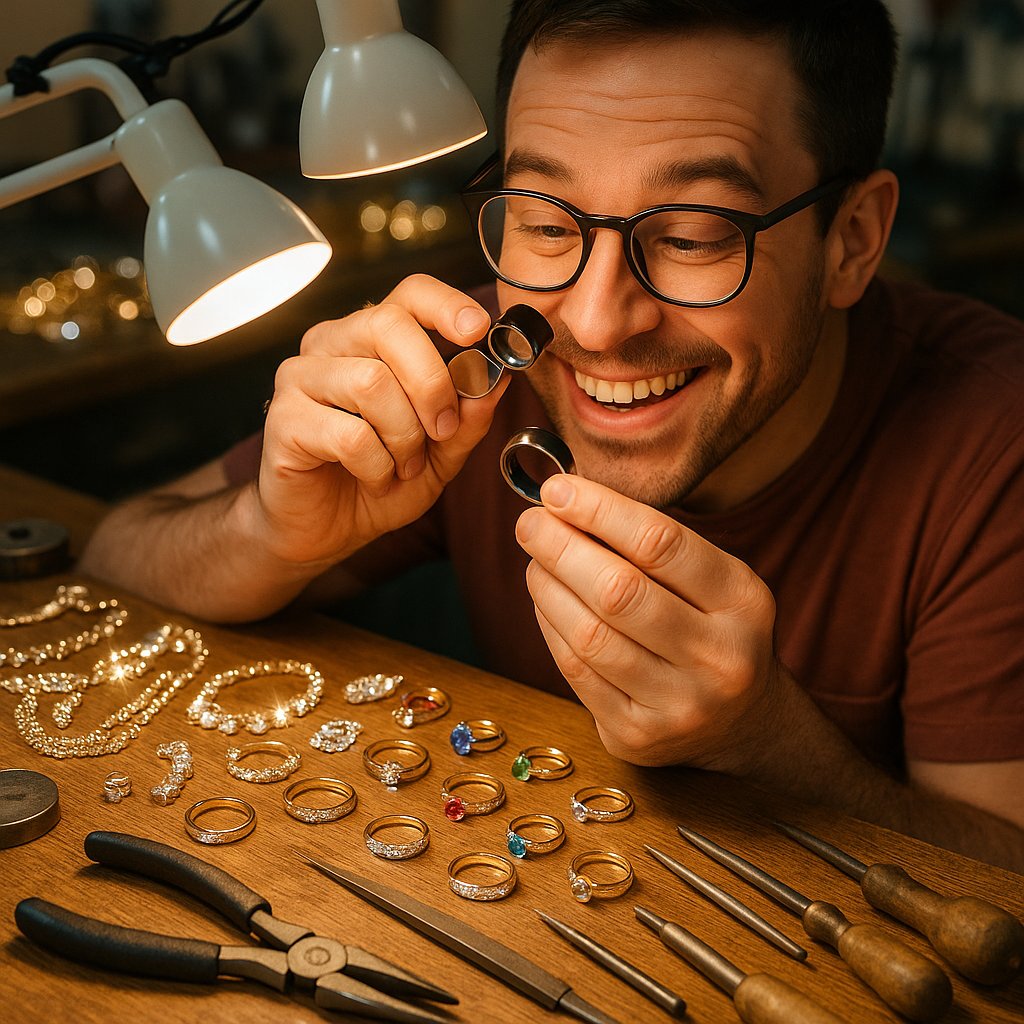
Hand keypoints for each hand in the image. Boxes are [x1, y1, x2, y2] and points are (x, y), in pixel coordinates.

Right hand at [254, 275, 507, 566]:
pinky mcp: (284, 419)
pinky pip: (349, 434)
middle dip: (431, 382)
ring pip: (371, 381)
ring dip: (404, 436)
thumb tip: (499, 379)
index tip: (478, 330)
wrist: (326, 530)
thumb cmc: (381, 480)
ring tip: (403, 466)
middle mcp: (332, 344)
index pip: (409, 293)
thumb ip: (468, 417)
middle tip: (442, 429)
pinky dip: (377, 466)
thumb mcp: (441, 454)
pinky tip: (375, 479)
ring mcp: (301, 377)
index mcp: (373, 338)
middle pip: (388, 324)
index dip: (447, 305)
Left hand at [515, 473, 782, 771]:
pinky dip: (550, 627)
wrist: (740, 723)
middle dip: (561, 548)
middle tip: (529, 523)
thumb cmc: (711, 629)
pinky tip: (544, 601)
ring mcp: (680, 704)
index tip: (556, 490)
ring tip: (534, 560)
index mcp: (743, 601)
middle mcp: (719, 657)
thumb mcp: (712, 582)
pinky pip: (576, 672)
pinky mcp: (638, 736)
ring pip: (590, 635)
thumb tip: (566, 500)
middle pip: (619, 591)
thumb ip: (651, 545)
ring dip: (548, 588)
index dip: (599, 510)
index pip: (660, 542)